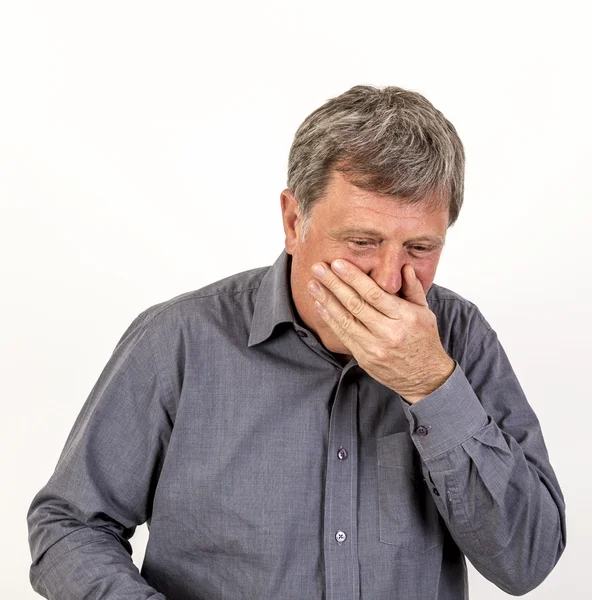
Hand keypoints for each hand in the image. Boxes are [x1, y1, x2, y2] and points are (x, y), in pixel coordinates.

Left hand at [307, 259, 454, 403]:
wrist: (425, 377)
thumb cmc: (424, 339)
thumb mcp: (425, 312)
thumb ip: (413, 288)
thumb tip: (403, 266)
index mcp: (405, 317)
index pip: (374, 293)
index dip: (353, 278)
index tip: (338, 263)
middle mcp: (388, 333)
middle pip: (355, 304)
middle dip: (334, 284)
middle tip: (318, 268)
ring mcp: (374, 348)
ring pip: (345, 320)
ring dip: (326, 300)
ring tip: (313, 284)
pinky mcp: (364, 359)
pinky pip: (343, 336)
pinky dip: (330, 319)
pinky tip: (320, 305)